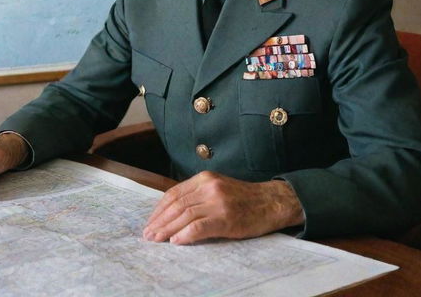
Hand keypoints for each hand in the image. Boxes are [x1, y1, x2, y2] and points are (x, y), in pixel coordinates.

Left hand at [143, 171, 303, 243]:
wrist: (271, 202)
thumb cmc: (244, 199)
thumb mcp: (217, 188)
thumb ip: (197, 195)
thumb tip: (172, 212)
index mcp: (204, 179)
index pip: (174, 193)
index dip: (159, 209)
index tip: (151, 221)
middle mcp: (208, 187)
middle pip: (176, 204)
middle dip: (159, 221)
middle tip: (148, 234)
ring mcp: (217, 202)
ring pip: (184, 215)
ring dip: (167, 230)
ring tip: (156, 240)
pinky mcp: (226, 218)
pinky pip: (199, 226)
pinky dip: (185, 235)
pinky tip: (176, 242)